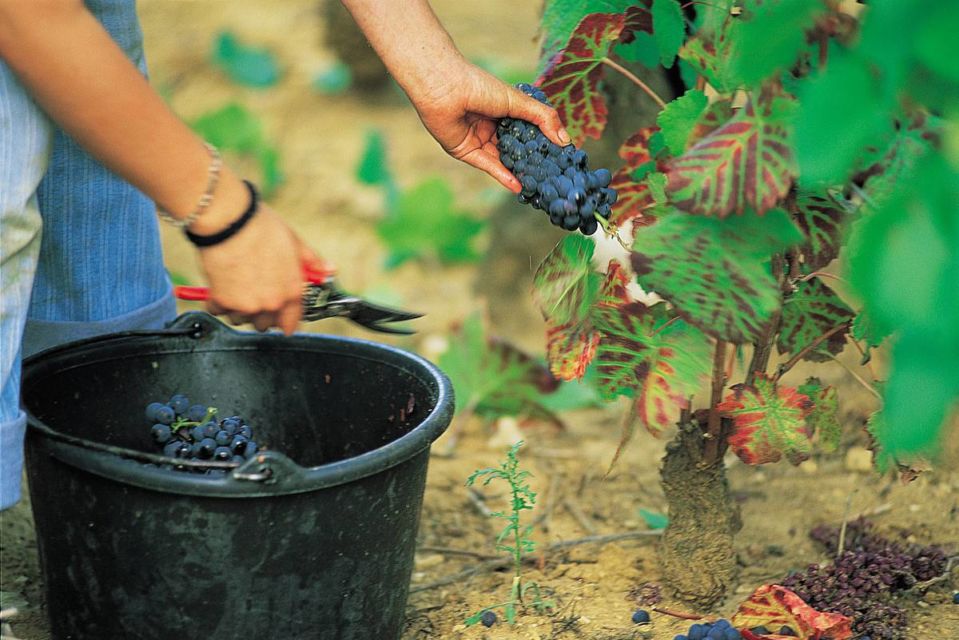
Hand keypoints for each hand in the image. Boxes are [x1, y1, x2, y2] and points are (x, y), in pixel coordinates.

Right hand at [196, 203, 316, 334]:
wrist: (230, 221)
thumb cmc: (262, 228)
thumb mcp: (294, 242)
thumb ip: (312, 261)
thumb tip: (330, 269)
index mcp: (292, 291)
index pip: (291, 322)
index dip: (285, 321)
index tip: (279, 319)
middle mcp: (272, 303)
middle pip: (265, 324)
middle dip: (259, 313)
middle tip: (254, 294)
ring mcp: (247, 304)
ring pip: (241, 319)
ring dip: (238, 308)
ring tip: (237, 286)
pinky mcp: (223, 301)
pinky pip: (219, 310)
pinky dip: (218, 301)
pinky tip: (221, 284)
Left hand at [408, 59, 570, 191]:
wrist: (445, 89)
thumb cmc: (480, 86)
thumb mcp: (518, 101)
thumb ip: (543, 118)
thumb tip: (565, 140)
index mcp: (505, 110)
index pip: (529, 130)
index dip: (544, 141)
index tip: (562, 155)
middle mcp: (493, 126)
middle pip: (516, 148)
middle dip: (532, 161)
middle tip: (553, 175)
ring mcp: (480, 140)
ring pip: (504, 159)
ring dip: (519, 172)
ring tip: (539, 185)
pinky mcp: (467, 152)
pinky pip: (488, 166)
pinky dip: (503, 176)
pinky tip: (518, 186)